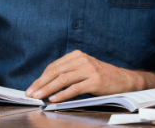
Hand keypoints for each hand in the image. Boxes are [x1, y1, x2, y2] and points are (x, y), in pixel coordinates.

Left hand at [25, 50, 153, 102]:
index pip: (54, 66)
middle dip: (40, 84)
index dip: (41, 78)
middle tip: (30, 93)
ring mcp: (89, 70)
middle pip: (56, 72)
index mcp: (77, 55)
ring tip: (38, 97)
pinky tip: (54, 99)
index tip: (32, 87)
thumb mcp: (84, 69)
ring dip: (48, 89)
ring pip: (63, 79)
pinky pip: (75, 88)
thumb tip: (46, 84)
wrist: (124, 80)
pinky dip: (63, 94)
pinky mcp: (95, 81)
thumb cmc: (101, 77)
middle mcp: (82, 60)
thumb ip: (69, 72)